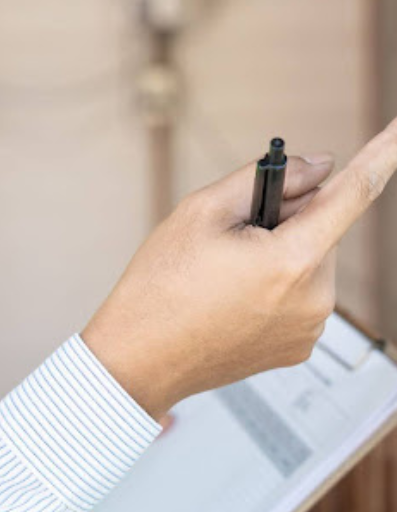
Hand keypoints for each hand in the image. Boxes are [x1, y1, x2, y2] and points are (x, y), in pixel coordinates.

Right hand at [83, 119, 396, 420]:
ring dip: (281, 252)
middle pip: (321, 229)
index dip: (385, 154)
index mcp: (290, 261)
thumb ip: (269, 177)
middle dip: (287, 217)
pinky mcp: (299, 347)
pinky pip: (302, 295)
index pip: (354, 193)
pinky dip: (279, 283)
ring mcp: (308, 330)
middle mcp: (313, 300)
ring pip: (311, 262)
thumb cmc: (161, 284)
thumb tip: (320, 166)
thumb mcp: (202, 211)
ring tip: (225, 273)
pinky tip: (234, 296)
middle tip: (234, 234)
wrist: (139, 358)